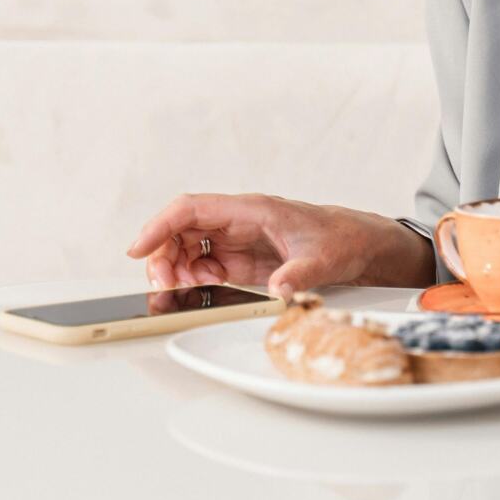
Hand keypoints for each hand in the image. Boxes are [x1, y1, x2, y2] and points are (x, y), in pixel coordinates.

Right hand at [124, 193, 428, 299]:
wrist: (361, 244)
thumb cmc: (343, 239)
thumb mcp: (325, 259)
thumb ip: (301, 274)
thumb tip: (281, 290)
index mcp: (252, 209)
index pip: (192, 208)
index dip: (159, 226)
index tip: (138, 249)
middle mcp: (239, 221)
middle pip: (182, 229)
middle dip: (163, 255)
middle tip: (163, 286)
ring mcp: (238, 239)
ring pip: (188, 247)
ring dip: (176, 268)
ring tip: (180, 291)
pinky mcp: (242, 259)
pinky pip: (204, 264)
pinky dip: (193, 278)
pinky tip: (199, 291)